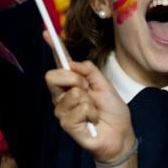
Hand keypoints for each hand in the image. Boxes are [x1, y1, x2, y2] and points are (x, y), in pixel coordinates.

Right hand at [43, 30, 133, 161]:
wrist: (121, 135)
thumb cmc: (113, 111)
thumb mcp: (104, 85)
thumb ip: (89, 71)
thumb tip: (72, 63)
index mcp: (72, 83)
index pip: (60, 64)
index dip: (53, 48)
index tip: (46, 33)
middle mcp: (63, 95)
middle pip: (52, 76)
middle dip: (73, 78)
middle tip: (87, 88)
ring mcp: (63, 110)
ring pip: (70, 93)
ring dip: (89, 100)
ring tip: (94, 110)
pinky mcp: (66, 124)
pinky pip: (78, 108)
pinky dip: (91, 113)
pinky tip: (93, 120)